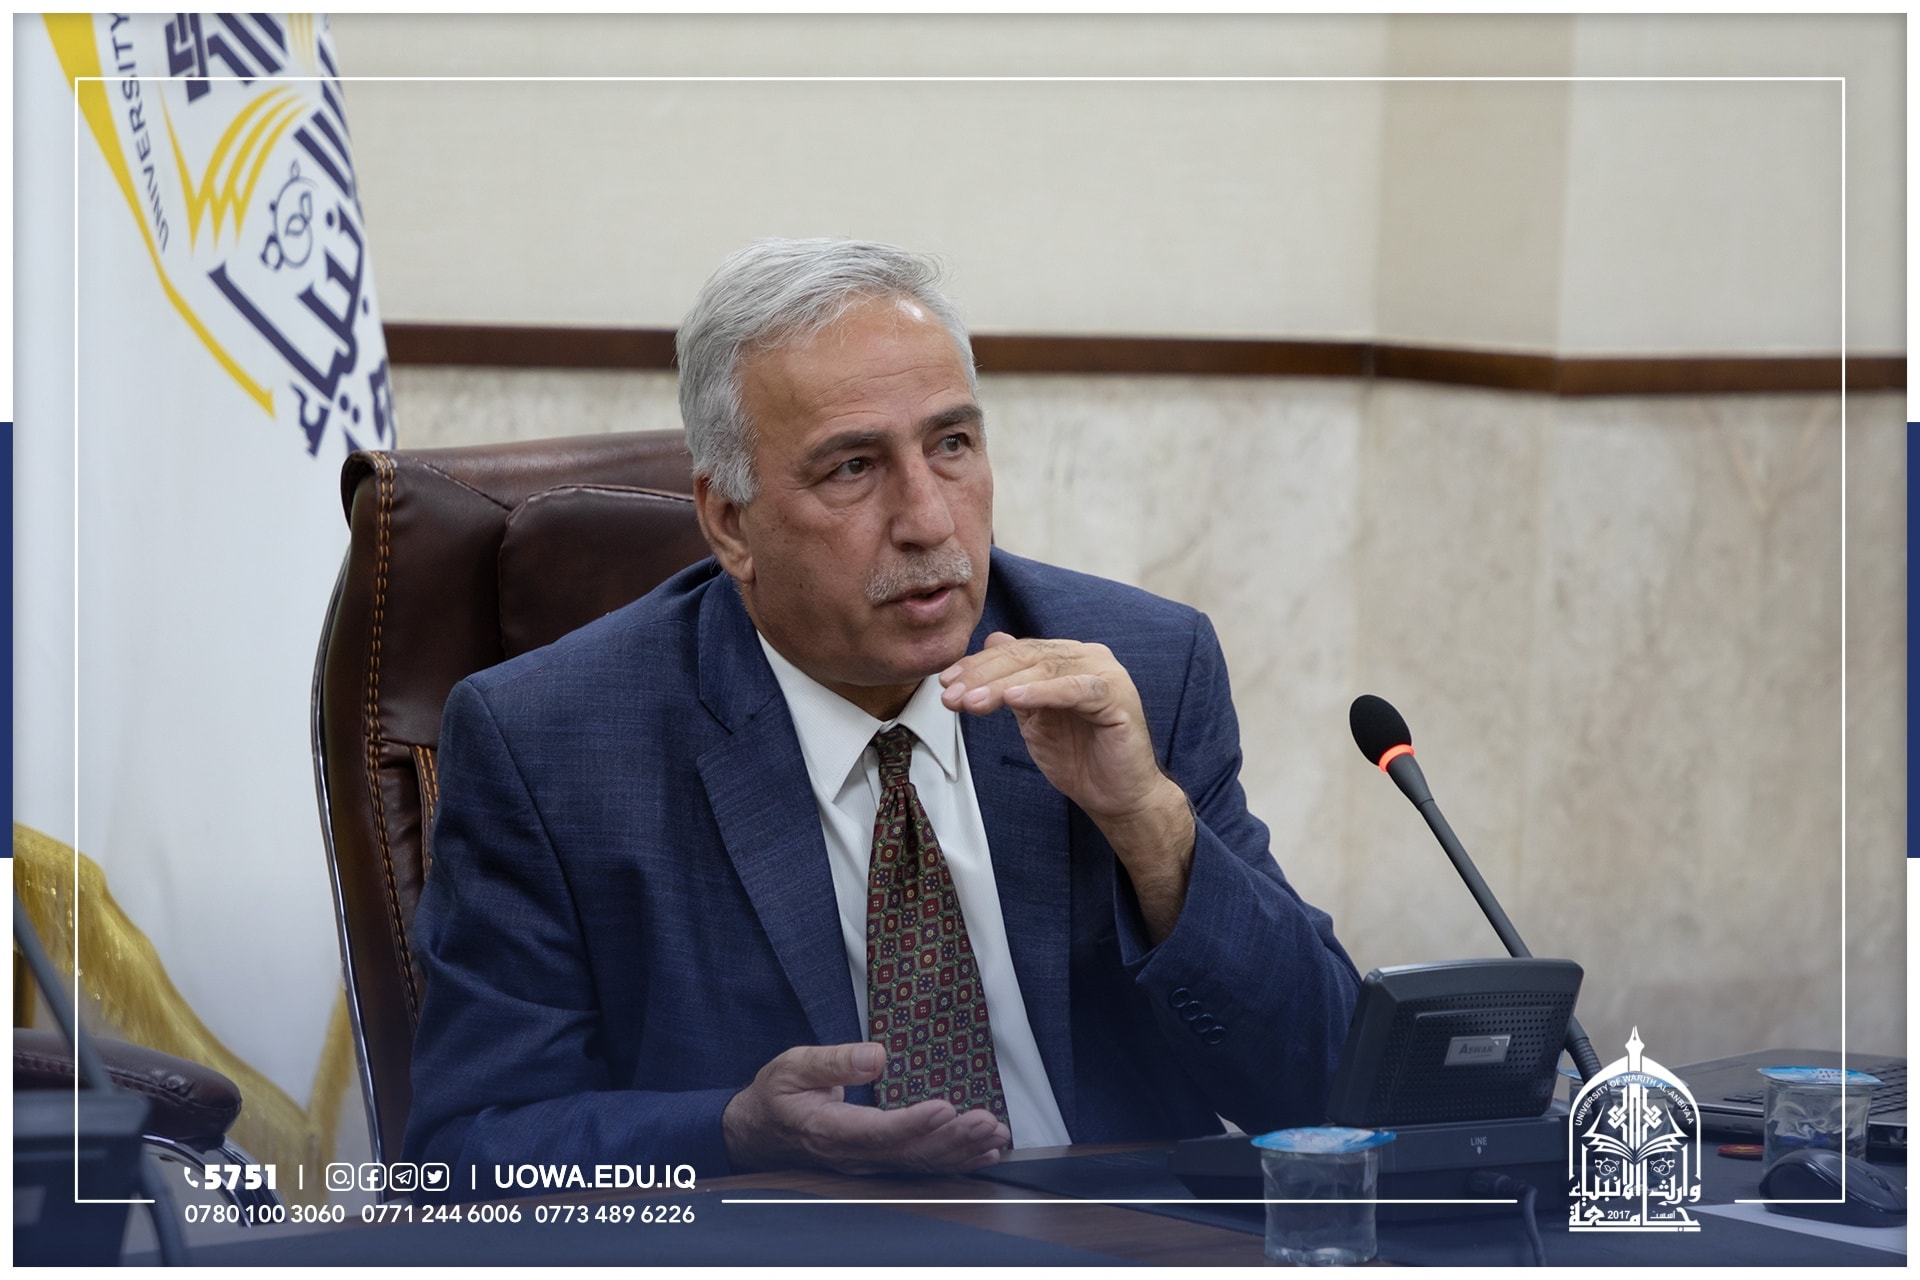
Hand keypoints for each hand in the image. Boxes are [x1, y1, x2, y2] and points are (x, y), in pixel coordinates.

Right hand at [722, 1042, 1009, 1174]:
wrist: (760, 1132)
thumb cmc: (777, 1095)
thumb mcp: (793, 1067)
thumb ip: (834, 1062)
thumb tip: (877, 1055)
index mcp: (829, 1130)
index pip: (876, 1131)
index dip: (913, 1123)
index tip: (944, 1108)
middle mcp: (853, 1155)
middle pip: (908, 1153)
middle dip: (952, 1139)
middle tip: (986, 1122)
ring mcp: (867, 1164)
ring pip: (920, 1163)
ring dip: (961, 1151)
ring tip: (994, 1136)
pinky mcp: (879, 1162)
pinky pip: (921, 1166)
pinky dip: (956, 1161)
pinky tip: (983, 1154)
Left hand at [939, 633, 1194, 939]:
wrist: (1117, 797)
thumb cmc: (1079, 758)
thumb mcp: (1034, 716)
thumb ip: (1014, 681)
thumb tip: (991, 640)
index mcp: (1068, 658)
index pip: (1016, 652)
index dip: (977, 665)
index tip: (944, 683)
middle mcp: (1088, 657)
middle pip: (1027, 656)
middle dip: (982, 675)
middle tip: (950, 694)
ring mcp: (1105, 673)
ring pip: (1044, 669)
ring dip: (1001, 685)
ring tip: (970, 701)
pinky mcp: (1117, 696)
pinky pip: (1074, 689)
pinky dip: (1042, 691)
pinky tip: (1013, 699)